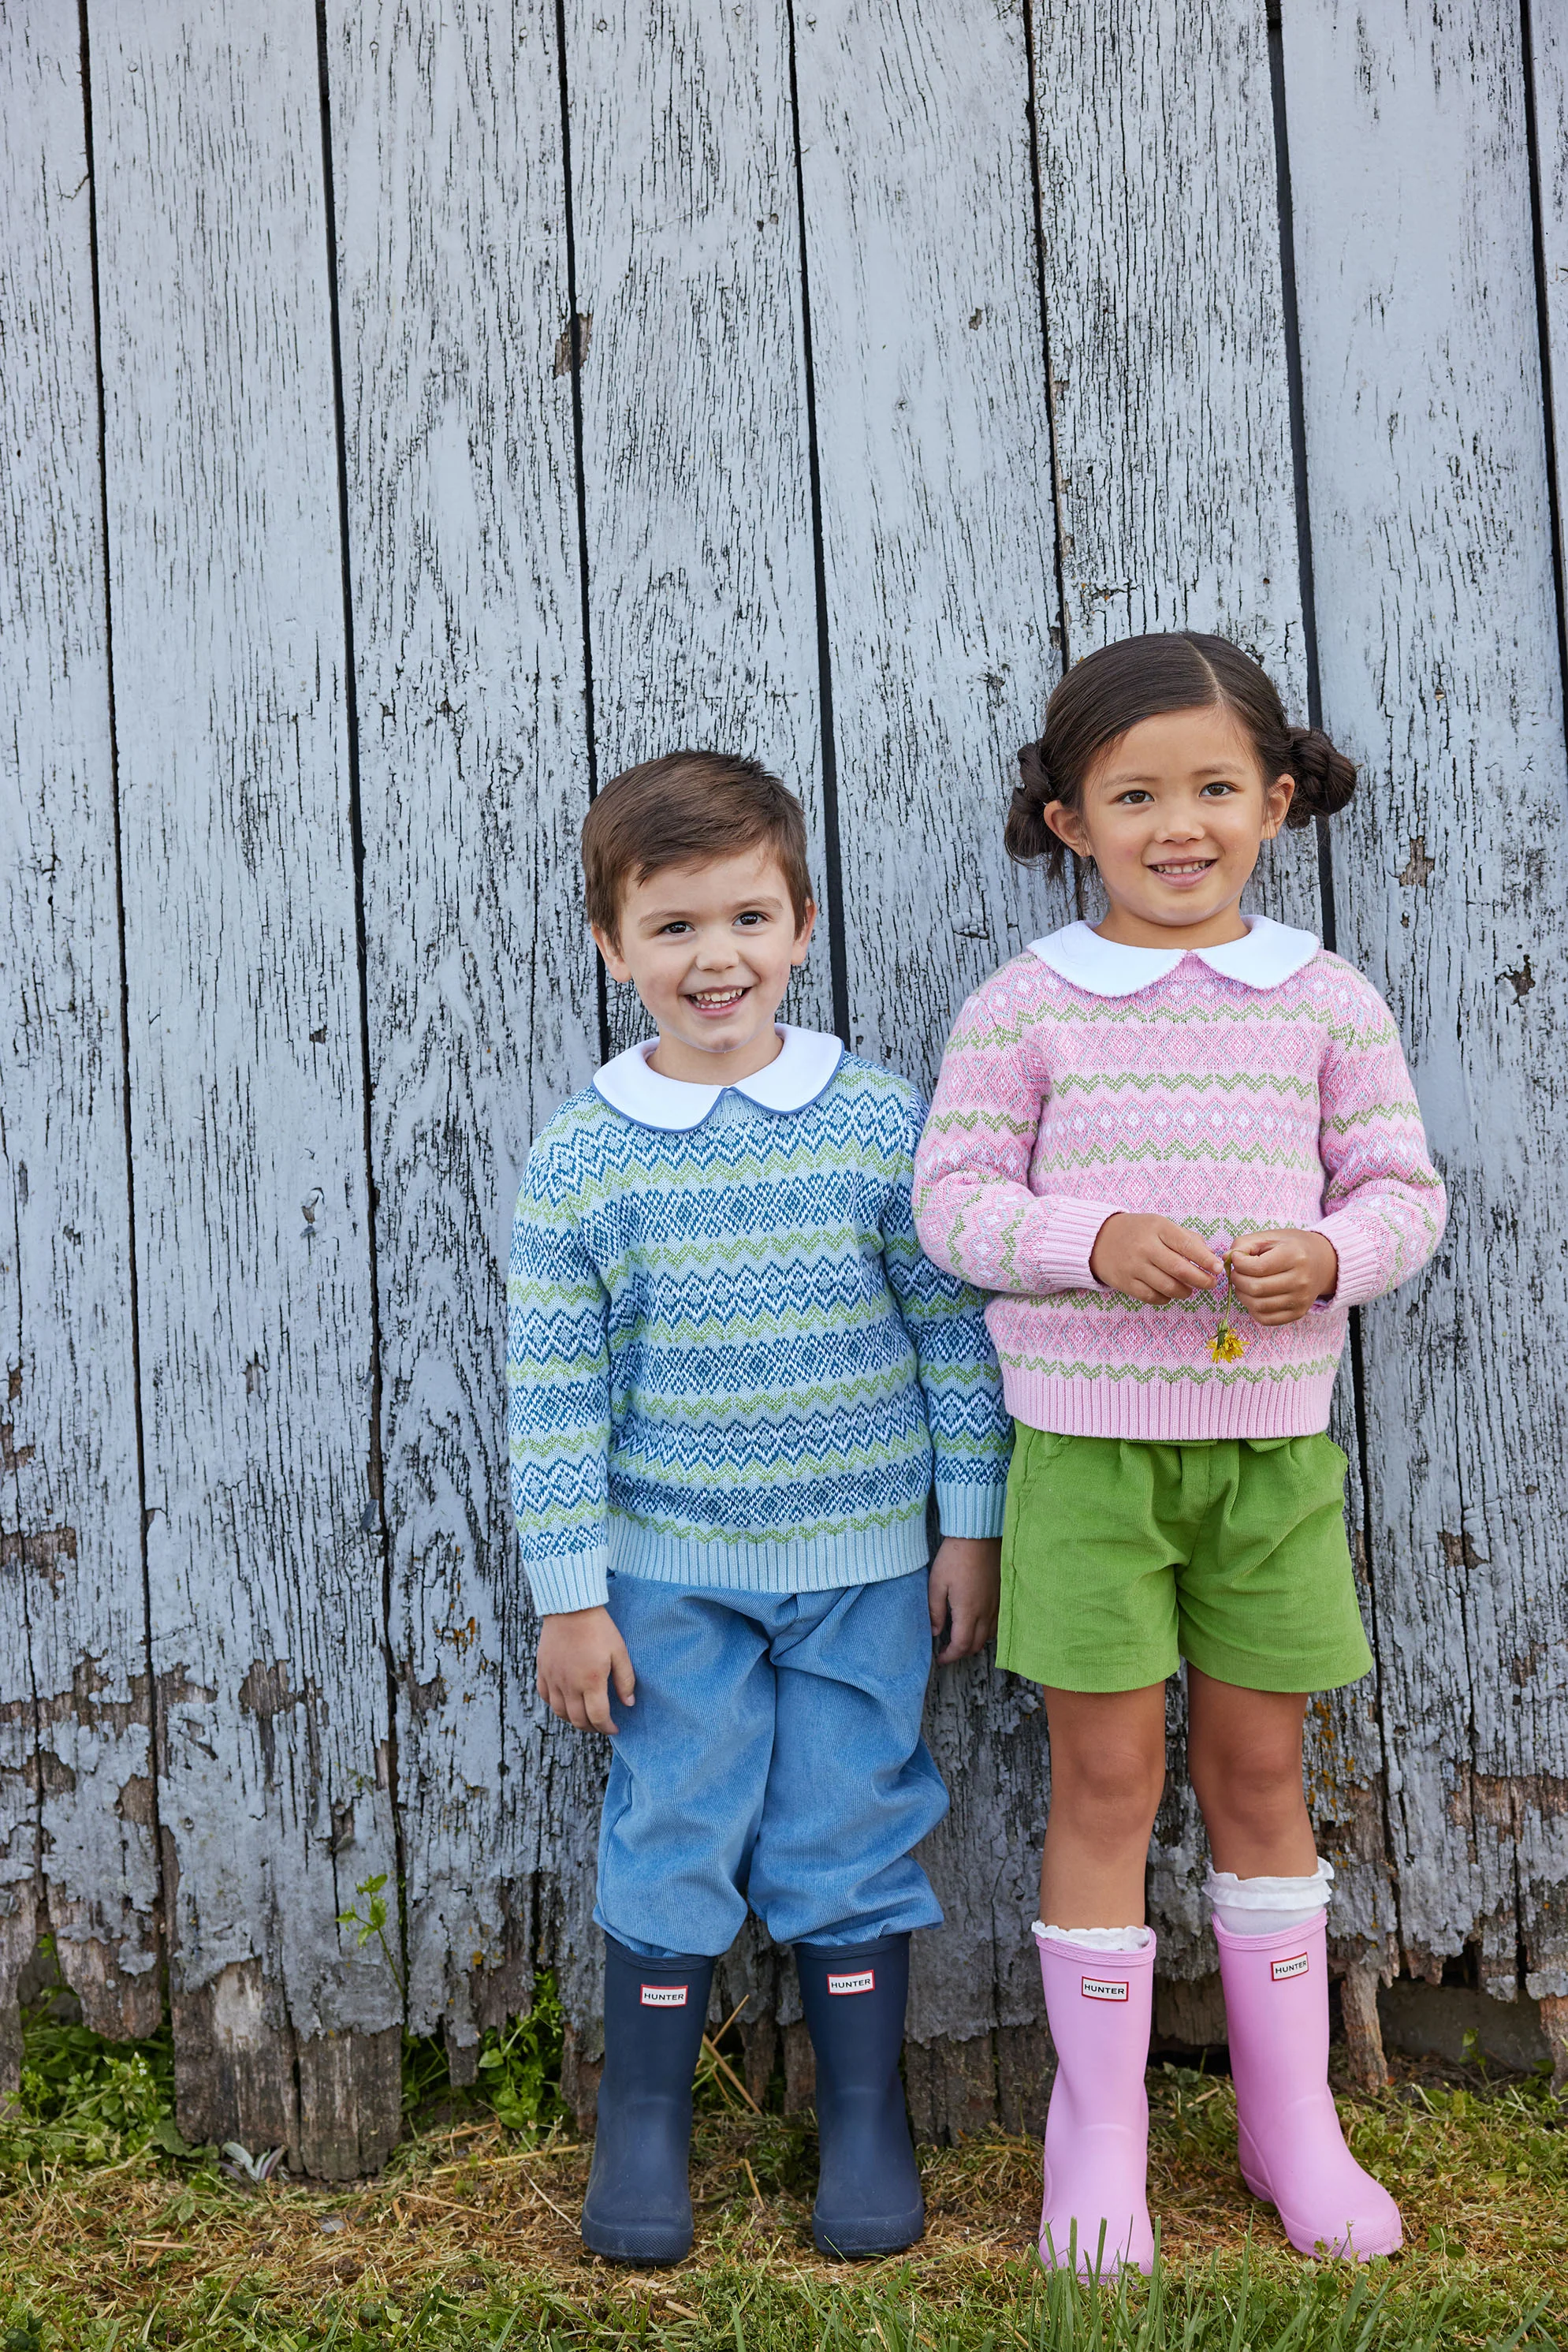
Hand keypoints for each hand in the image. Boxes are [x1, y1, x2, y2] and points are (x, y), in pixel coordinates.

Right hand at [536, 1605, 635, 1733]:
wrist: (571, 1608)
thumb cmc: (598, 1628)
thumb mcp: (619, 1652)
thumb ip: (625, 1680)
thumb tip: (629, 1703)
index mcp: (591, 1681)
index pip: (598, 1717)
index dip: (607, 1728)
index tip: (615, 1728)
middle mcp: (570, 1684)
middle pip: (578, 1719)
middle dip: (592, 1728)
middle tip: (601, 1725)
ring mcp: (554, 1678)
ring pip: (560, 1712)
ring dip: (574, 1720)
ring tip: (584, 1717)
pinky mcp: (543, 1670)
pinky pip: (546, 1697)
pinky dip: (556, 1705)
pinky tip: (565, 1702)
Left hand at [928, 1536, 1000, 1663]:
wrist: (978, 1536)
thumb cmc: (955, 1557)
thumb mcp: (936, 1583)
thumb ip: (935, 1611)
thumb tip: (935, 1632)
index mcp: (968, 1611)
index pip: (961, 1646)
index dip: (950, 1656)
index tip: (940, 1658)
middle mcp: (985, 1612)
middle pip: (976, 1645)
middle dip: (961, 1652)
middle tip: (947, 1650)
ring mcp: (996, 1604)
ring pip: (989, 1636)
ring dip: (974, 1642)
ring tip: (960, 1638)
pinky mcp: (1001, 1596)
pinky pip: (997, 1623)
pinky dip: (986, 1631)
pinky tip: (976, 1624)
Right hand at [1089, 1213, 1222, 1302]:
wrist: (1099, 1239)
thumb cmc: (1139, 1232)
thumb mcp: (1161, 1225)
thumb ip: (1186, 1239)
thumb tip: (1210, 1259)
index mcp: (1158, 1228)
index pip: (1187, 1245)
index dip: (1206, 1259)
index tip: (1218, 1268)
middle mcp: (1145, 1247)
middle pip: (1180, 1270)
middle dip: (1201, 1280)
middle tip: (1210, 1283)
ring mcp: (1134, 1267)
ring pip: (1168, 1287)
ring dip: (1185, 1291)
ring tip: (1189, 1289)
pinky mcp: (1125, 1283)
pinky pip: (1152, 1297)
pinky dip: (1166, 1298)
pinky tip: (1169, 1292)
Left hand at [1228, 1229, 1337, 1324]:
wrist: (1323, 1262)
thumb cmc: (1292, 1247)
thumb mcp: (1271, 1236)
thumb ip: (1245, 1243)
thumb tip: (1227, 1258)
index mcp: (1295, 1256)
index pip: (1256, 1267)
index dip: (1238, 1264)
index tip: (1237, 1259)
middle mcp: (1300, 1280)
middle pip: (1255, 1288)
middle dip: (1237, 1280)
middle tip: (1236, 1273)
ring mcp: (1300, 1300)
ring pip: (1258, 1306)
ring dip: (1242, 1295)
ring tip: (1243, 1284)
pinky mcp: (1298, 1313)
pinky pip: (1266, 1319)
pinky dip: (1252, 1309)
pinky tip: (1254, 1296)